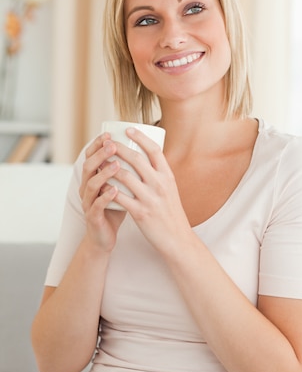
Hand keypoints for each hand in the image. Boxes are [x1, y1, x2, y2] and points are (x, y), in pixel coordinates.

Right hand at [79, 133, 125, 251]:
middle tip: (113, 145)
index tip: (108, 133)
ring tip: (116, 164)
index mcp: (93, 178)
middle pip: (88, 167)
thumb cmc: (116, 208)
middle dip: (100, 154)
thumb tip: (144, 148)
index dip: (97, 144)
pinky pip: (96, 206)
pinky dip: (105, 197)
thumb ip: (126, 170)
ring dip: (104, 173)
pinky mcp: (93, 218)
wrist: (105, 237)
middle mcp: (87, 188)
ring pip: (91, 185)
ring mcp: (88, 203)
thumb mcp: (121, 186)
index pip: (91, 156)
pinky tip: (114, 190)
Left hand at [110, 127, 191, 255]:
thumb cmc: (171, 213)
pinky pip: (119, 197)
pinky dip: (107, 189)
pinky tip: (99, 185)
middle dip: (118, 148)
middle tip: (107, 142)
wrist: (178, 239)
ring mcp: (150, 198)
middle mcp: (160, 184)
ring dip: (109, 167)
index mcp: (168, 176)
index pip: (154, 150)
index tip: (128, 129)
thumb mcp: (171, 190)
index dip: (141, 138)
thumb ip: (159, 175)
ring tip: (99, 161)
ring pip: (124, 176)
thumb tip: (147, 159)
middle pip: (136, 159)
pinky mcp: (140, 213)